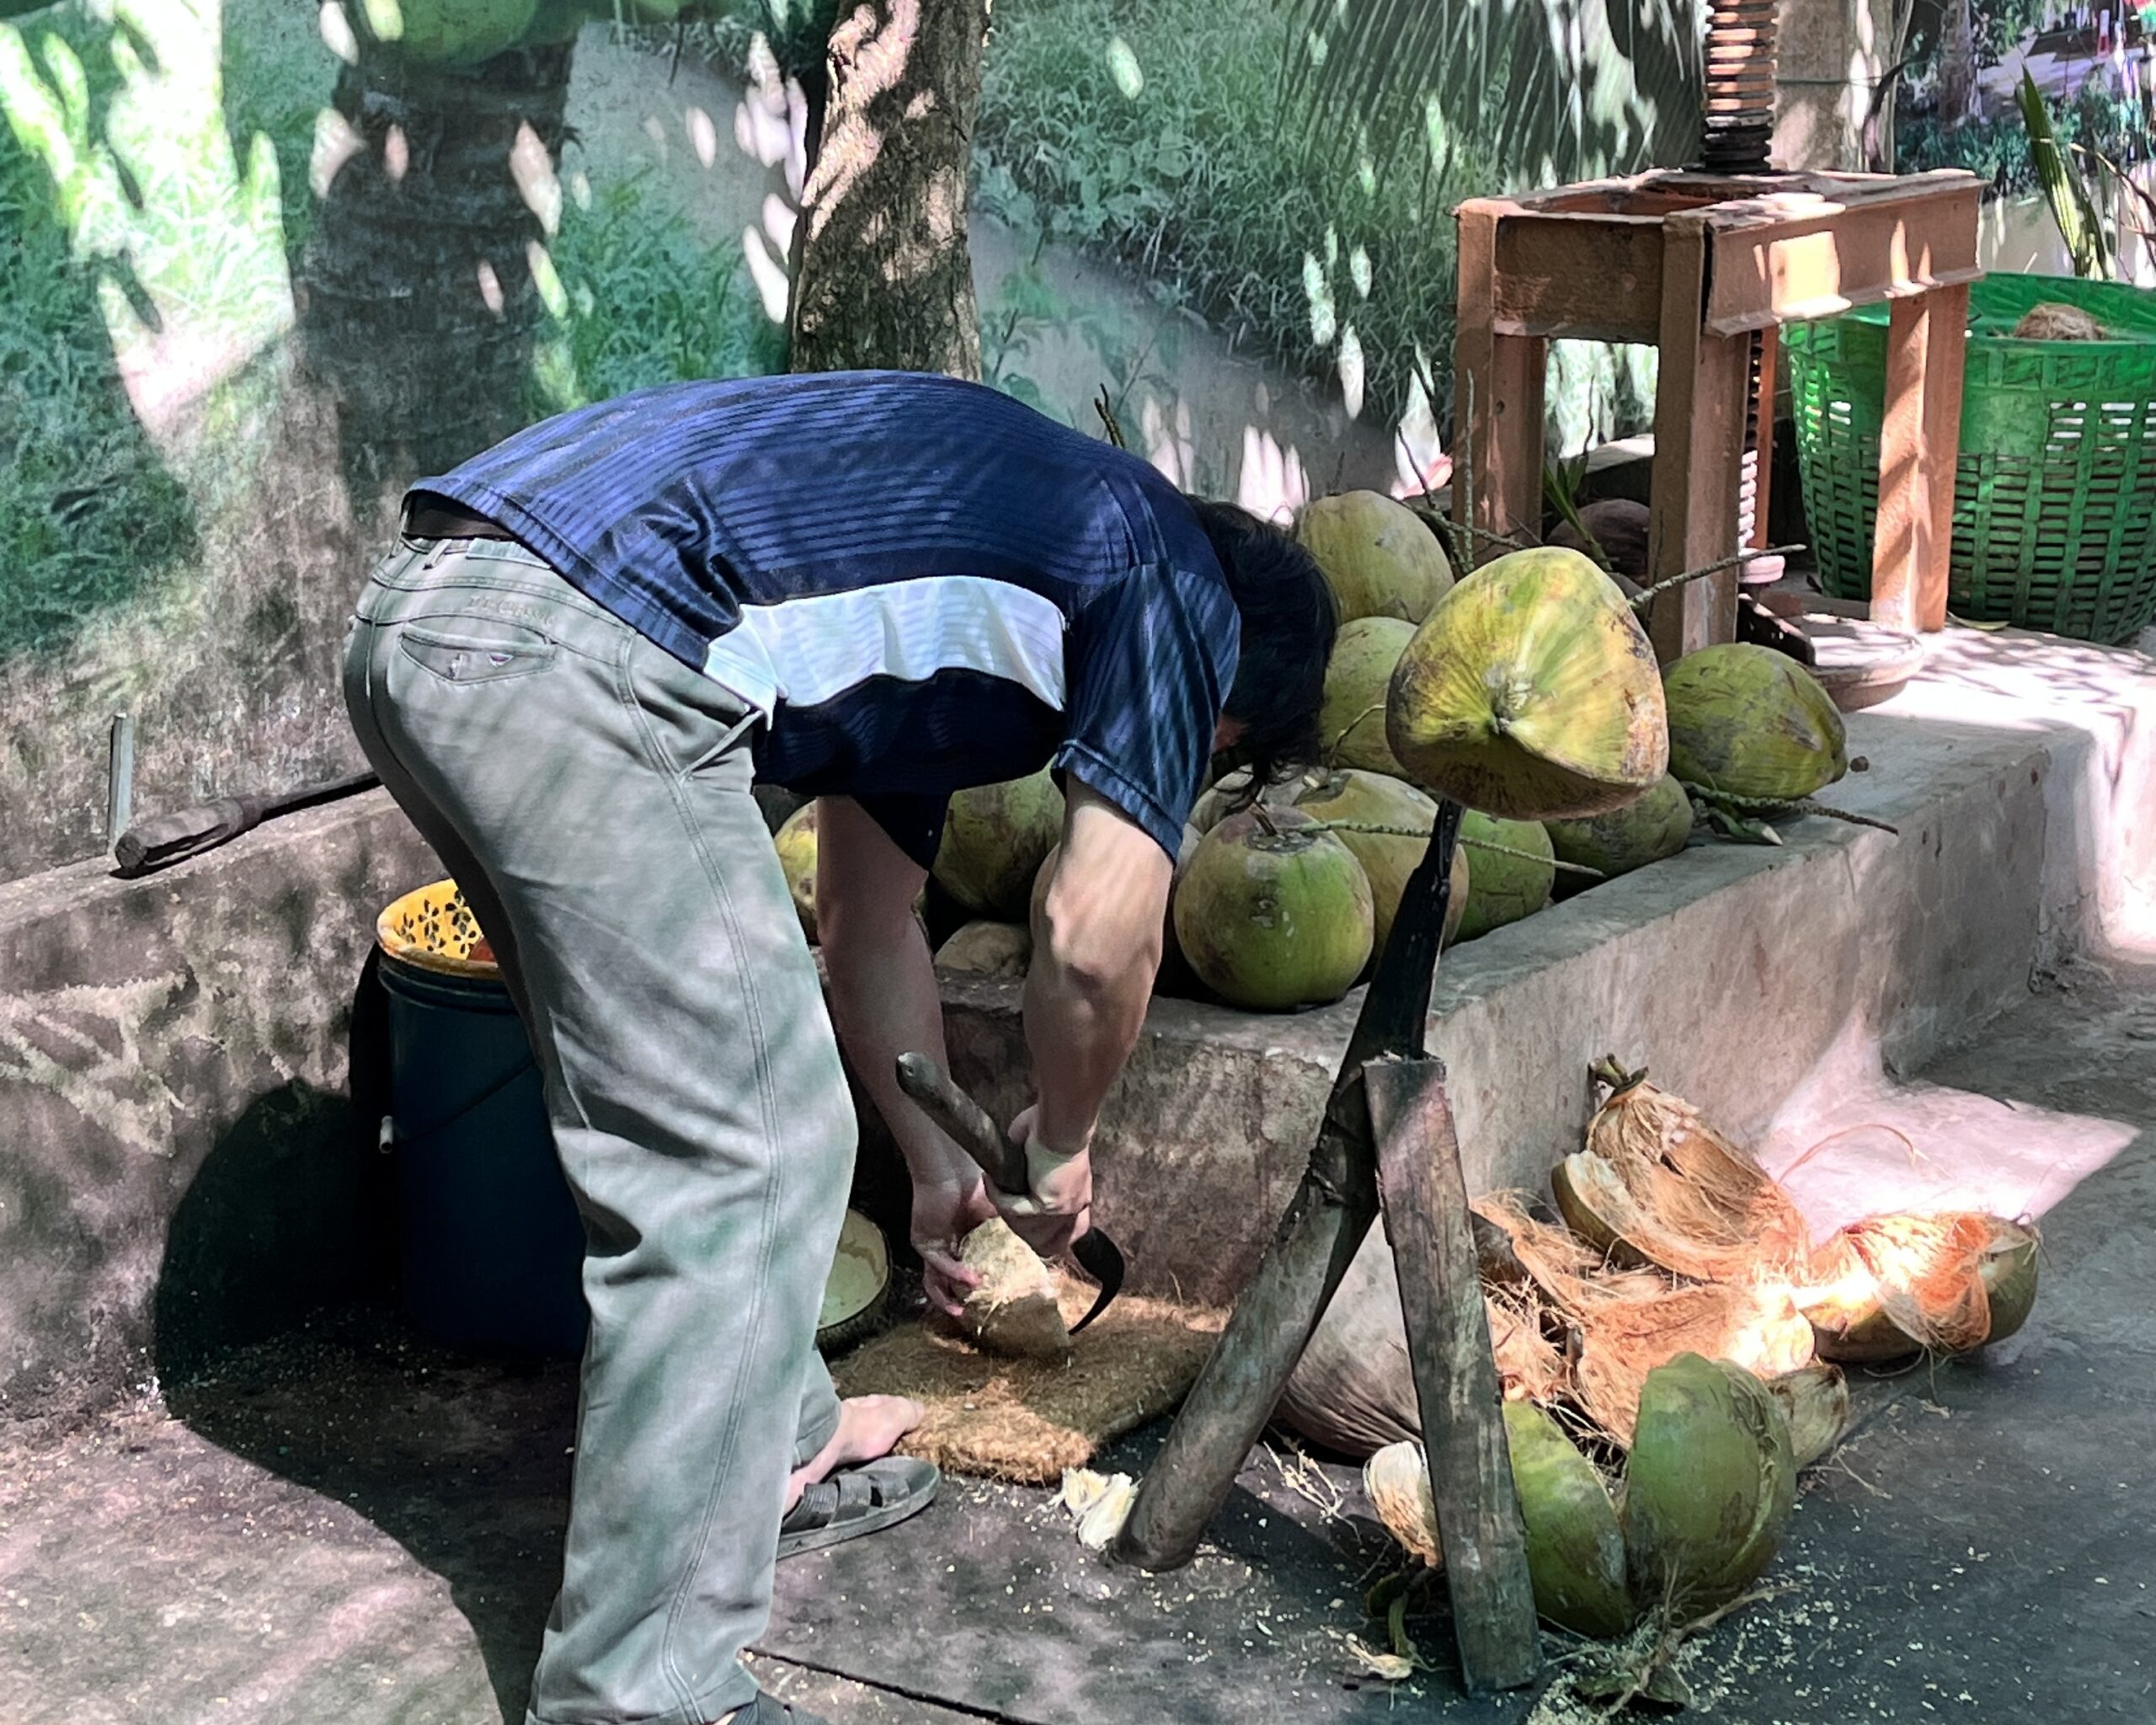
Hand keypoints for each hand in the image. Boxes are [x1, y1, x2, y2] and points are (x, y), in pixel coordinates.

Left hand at [911, 1170, 996, 1318]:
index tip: (993, 1298)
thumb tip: (1037, 1248)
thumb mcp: (996, 1215)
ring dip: (948, 1298)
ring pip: (935, 1282)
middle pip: (946, 1283)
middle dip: (958, 1301)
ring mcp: (932, 1246)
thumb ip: (1009, 1233)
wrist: (949, 1167)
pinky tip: (971, 1279)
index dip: (976, 1288)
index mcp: (961, 1241)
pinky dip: (955, 1274)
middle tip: (973, 1315)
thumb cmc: (972, 1184)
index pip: (965, 1272)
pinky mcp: (924, 1242)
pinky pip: (939, 1266)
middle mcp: (945, 1247)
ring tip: (963, 1310)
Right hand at [994, 1103, 1093, 1264]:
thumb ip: (1030, 1165)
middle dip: (1015, 1221)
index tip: (1021, 1220)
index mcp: (1077, 1194)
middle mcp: (1074, 1207)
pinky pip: (1014, 1208)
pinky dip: (998, 1195)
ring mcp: (1063, 1210)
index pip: (1064, 1230)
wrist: (1062, 1125)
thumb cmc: (1056, 1127)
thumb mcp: (1043, 1151)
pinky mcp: (1047, 1206)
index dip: (1040, 1230)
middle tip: (999, 1195)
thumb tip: (1013, 1163)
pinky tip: (990, 1179)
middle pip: (1041, 1236)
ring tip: (992, 1184)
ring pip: (1023, 1222)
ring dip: (1003, 1206)